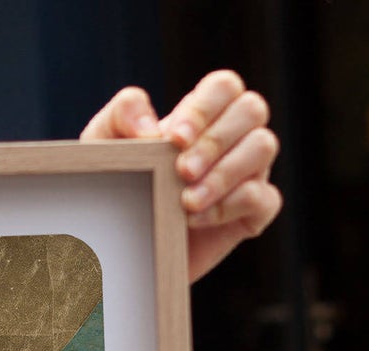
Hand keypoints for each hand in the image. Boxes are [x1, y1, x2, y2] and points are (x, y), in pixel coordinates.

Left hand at [81, 71, 281, 282]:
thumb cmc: (117, 185)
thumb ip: (122, 115)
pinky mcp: (253, 212)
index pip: (224, 87)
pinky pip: (263, 198)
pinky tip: (194, 220)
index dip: (204, 108)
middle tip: (180, 171)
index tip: (173, 139)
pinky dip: (229, 206)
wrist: (120, 244)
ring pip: (263, 147)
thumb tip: (150, 127)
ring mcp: (249, 171)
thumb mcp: (104, 144)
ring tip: (186, 201)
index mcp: (203, 113)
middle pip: (251, 110)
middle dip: (215, 140)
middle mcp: (234, 136)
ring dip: (224, 173)